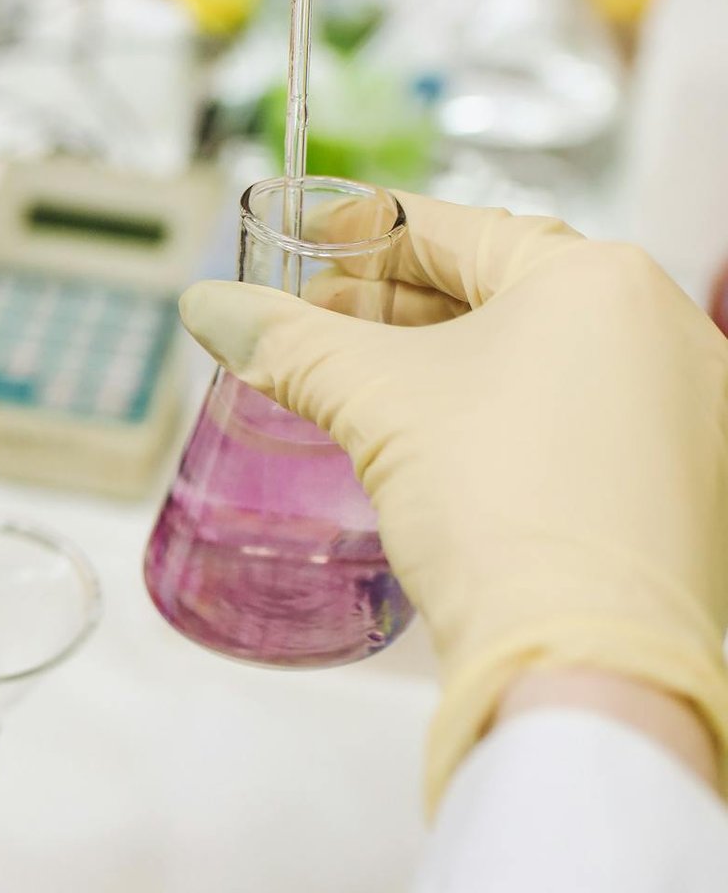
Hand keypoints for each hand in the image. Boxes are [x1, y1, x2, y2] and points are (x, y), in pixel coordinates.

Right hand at [178, 195, 727, 807]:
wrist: (584, 662)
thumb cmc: (505, 514)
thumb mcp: (377, 406)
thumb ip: (288, 343)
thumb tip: (213, 308)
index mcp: (604, 281)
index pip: (465, 230)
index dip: (372, 233)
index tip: (317, 243)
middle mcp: (670, 333)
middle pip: (510, 295)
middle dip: (405, 308)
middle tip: (324, 326)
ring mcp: (693, 415)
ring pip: (551, 363)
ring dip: (459, 368)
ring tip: (372, 392)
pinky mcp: (691, 490)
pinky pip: (587, 424)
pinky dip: (515, 422)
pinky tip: (450, 453)